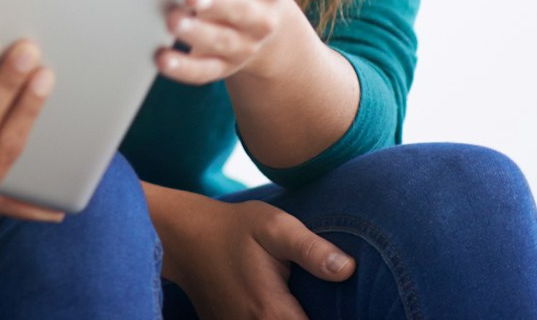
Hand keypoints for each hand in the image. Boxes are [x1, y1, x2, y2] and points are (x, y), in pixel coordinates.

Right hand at [156, 189, 353, 319]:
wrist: (182, 236)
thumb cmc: (233, 228)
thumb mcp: (274, 226)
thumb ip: (311, 249)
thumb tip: (348, 269)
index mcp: (273, 314)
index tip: (354, 309)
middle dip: (318, 318)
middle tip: (330, 304)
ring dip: (293, 318)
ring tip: (300, 301)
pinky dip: (274, 319)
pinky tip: (283, 307)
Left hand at [158, 0, 292, 84]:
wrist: (259, 24)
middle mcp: (261, 15)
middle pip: (244, 10)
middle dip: (219, 1)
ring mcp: (242, 44)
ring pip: (222, 41)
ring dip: (196, 33)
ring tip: (172, 20)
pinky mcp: (221, 65)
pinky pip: (204, 71)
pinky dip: (183, 67)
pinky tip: (161, 58)